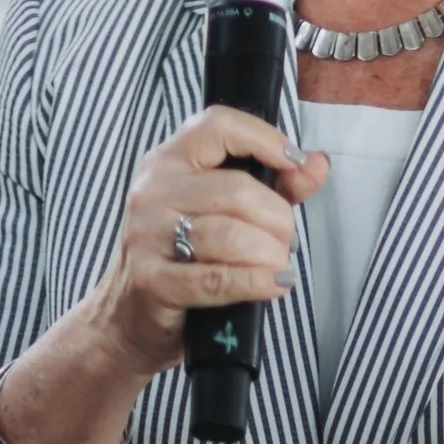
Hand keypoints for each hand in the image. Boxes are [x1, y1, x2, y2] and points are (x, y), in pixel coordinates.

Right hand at [88, 107, 329, 378]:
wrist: (127, 317)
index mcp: (168, 163)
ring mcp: (148, 238)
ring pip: (230, 235)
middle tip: (287, 240)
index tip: (293, 162)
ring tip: (279, 266)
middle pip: (236, 190)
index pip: (217, 125)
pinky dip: (256, 283)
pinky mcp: (154, 283)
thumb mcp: (218, 212)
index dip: (263, 138)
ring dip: (270, 254)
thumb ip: (272, 186)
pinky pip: (218, 279)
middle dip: (277, 218)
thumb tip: (316, 165)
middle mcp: (153, 193)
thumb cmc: (178, 259)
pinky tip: (273, 285)